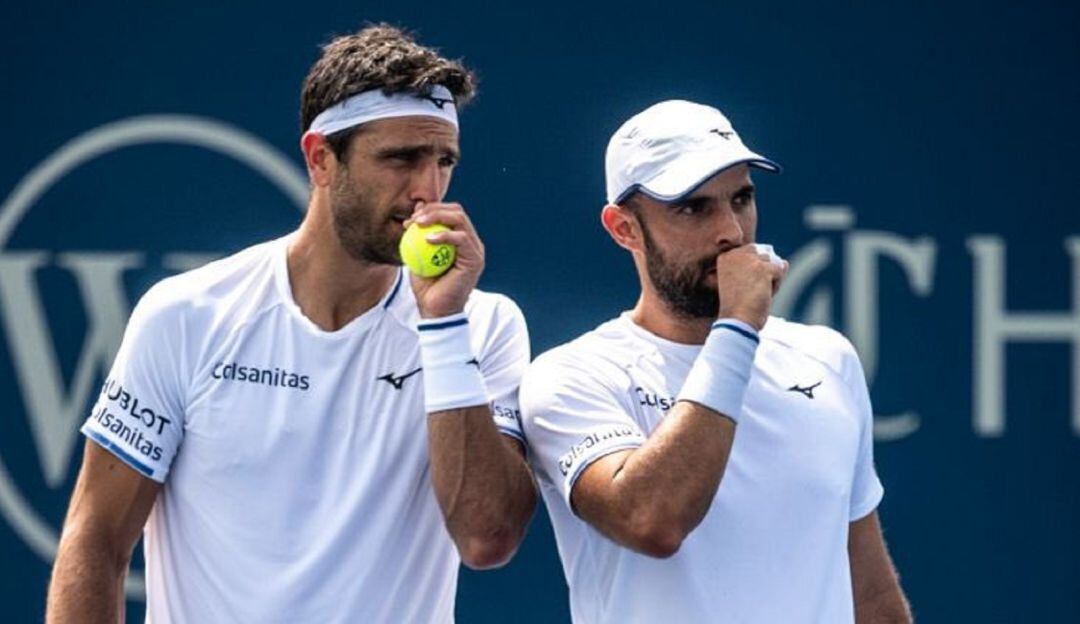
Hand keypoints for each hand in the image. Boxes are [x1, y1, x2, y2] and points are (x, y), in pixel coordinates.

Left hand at [405, 202, 484, 317]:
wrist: (435, 311)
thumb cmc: (426, 288)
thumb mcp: (417, 257)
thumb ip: (418, 237)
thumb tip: (414, 213)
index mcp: (459, 240)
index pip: (449, 214)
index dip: (431, 210)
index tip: (410, 219)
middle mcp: (471, 242)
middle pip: (456, 212)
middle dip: (434, 209)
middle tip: (415, 218)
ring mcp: (475, 250)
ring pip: (460, 220)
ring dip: (437, 217)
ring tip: (418, 224)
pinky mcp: (475, 259)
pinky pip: (461, 238)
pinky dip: (444, 235)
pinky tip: (428, 238)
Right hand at [715, 244, 787, 329]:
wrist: (737, 321)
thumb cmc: (739, 306)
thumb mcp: (742, 281)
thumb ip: (757, 266)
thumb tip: (784, 262)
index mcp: (725, 256)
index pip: (753, 253)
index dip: (754, 271)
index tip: (742, 286)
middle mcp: (735, 253)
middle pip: (764, 255)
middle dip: (764, 273)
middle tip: (750, 290)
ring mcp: (749, 259)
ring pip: (773, 262)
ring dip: (771, 279)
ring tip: (756, 293)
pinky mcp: (762, 267)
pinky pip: (780, 271)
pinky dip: (776, 285)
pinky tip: (763, 294)